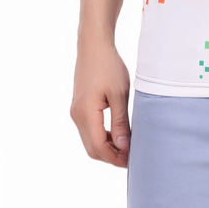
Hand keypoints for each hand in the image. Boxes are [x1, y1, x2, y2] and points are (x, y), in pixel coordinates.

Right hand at [70, 38, 131, 167]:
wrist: (93, 46)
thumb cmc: (109, 66)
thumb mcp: (119, 94)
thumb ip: (120, 122)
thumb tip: (123, 148)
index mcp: (86, 113)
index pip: (98, 147)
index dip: (115, 158)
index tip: (132, 161)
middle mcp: (77, 116)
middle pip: (92, 148)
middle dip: (111, 157)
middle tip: (132, 158)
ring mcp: (76, 112)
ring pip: (90, 141)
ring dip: (107, 148)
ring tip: (127, 148)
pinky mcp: (79, 107)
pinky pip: (89, 130)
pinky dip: (102, 137)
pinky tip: (118, 134)